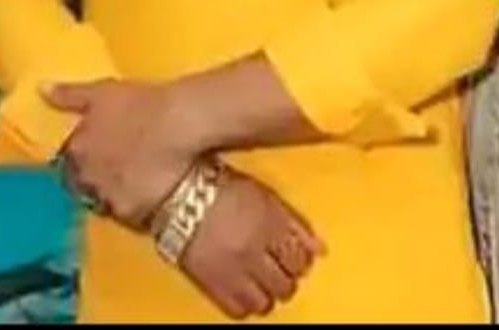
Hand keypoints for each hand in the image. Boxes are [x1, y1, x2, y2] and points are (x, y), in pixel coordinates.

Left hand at [45, 78, 200, 229]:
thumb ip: (71, 94)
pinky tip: (152, 191)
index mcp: (77, 148)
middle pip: (82, 184)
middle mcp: (87, 177)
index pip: (68, 159)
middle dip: (94, 177)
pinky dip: (136, 204)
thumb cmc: (142, 102)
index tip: (98, 149)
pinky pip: (128, 214)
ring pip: (104, 201)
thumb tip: (42, 89)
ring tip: (137, 179)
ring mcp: (108, 198)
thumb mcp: (104, 91)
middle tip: (118, 165)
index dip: (82, 155)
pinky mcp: (131, 214)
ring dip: (114, 192)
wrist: (180, 125)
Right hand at [182, 169, 325, 319]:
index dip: (302, 259)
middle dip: (288, 277)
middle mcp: (254, 249)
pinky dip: (247, 304)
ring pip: (266, 301)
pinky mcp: (212, 285)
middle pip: (287, 282)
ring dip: (269, 292)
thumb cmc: (222, 186)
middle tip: (279, 267)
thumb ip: (294, 222)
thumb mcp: (265, 195)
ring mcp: (233, 269)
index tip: (297, 255)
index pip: (301, 256)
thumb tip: (320, 249)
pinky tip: (245, 289)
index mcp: (270, 222)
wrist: (178, 194)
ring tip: (262, 280)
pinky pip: (240, 310)